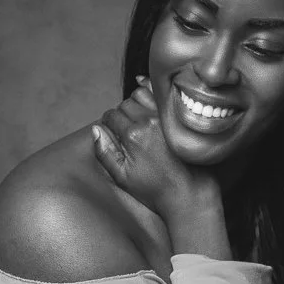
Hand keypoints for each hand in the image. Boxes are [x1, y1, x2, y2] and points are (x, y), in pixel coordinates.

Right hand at [92, 77, 217, 219]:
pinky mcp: (179, 116)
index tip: (111, 129)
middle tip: (125, 126)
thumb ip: (105, 153)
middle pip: (125, 104)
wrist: (188, 193)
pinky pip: (161, 94)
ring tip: (136, 115)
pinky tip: (146, 91)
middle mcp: (149, 121)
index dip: (108, 122)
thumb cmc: (156, 189)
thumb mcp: (123, 177)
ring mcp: (166, 117)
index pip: (111, 116)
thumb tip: (95, 130)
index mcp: (132, 135)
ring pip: (141, 94)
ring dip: (135, 101)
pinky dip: (151, 90)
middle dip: (121, 113)